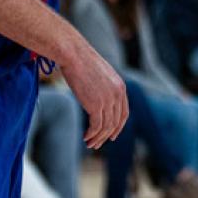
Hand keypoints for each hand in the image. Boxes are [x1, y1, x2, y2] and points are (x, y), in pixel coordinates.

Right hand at [56, 33, 127, 148]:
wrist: (73, 54)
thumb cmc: (81, 60)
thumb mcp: (98, 73)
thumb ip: (103, 86)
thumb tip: (97, 97)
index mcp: (120, 86)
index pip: (124, 113)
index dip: (118, 126)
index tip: (111, 135)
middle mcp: (117, 94)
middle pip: (115, 122)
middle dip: (107, 135)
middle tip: (98, 144)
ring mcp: (108, 100)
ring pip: (106, 127)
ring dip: (98, 138)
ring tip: (89, 144)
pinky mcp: (96, 105)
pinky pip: (96, 126)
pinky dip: (91, 135)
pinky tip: (86, 138)